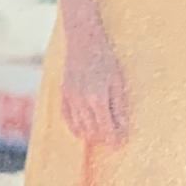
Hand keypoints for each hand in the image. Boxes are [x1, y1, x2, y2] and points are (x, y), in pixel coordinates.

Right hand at [62, 28, 129, 145]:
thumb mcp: (118, 82)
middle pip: (92, 131)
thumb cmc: (106, 59)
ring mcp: (69, 99)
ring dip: (91, 134)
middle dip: (103, 138)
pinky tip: (84, 130)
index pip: (106, 128)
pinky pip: (67, 118)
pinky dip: (75, 127)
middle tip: (114, 140)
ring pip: (79, 127)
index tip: (121, 144)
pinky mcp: (62, 95)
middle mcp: (81, 101)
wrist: (83, 41)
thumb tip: (123, 128)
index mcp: (98, 98)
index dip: (114, 138)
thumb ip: (119, 107)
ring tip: (102, 135)